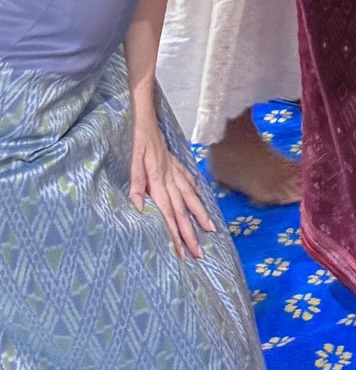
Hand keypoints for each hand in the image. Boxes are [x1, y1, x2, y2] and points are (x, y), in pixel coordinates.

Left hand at [130, 109, 214, 258]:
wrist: (147, 116)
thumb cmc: (138, 137)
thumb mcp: (133, 159)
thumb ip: (137, 182)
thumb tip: (139, 206)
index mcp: (160, 180)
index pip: (169, 214)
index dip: (176, 234)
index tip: (182, 252)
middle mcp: (171, 178)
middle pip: (182, 211)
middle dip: (190, 234)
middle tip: (199, 253)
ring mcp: (175, 171)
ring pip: (190, 197)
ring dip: (200, 215)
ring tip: (210, 230)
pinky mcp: (175, 163)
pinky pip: (189, 182)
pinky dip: (195, 193)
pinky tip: (198, 199)